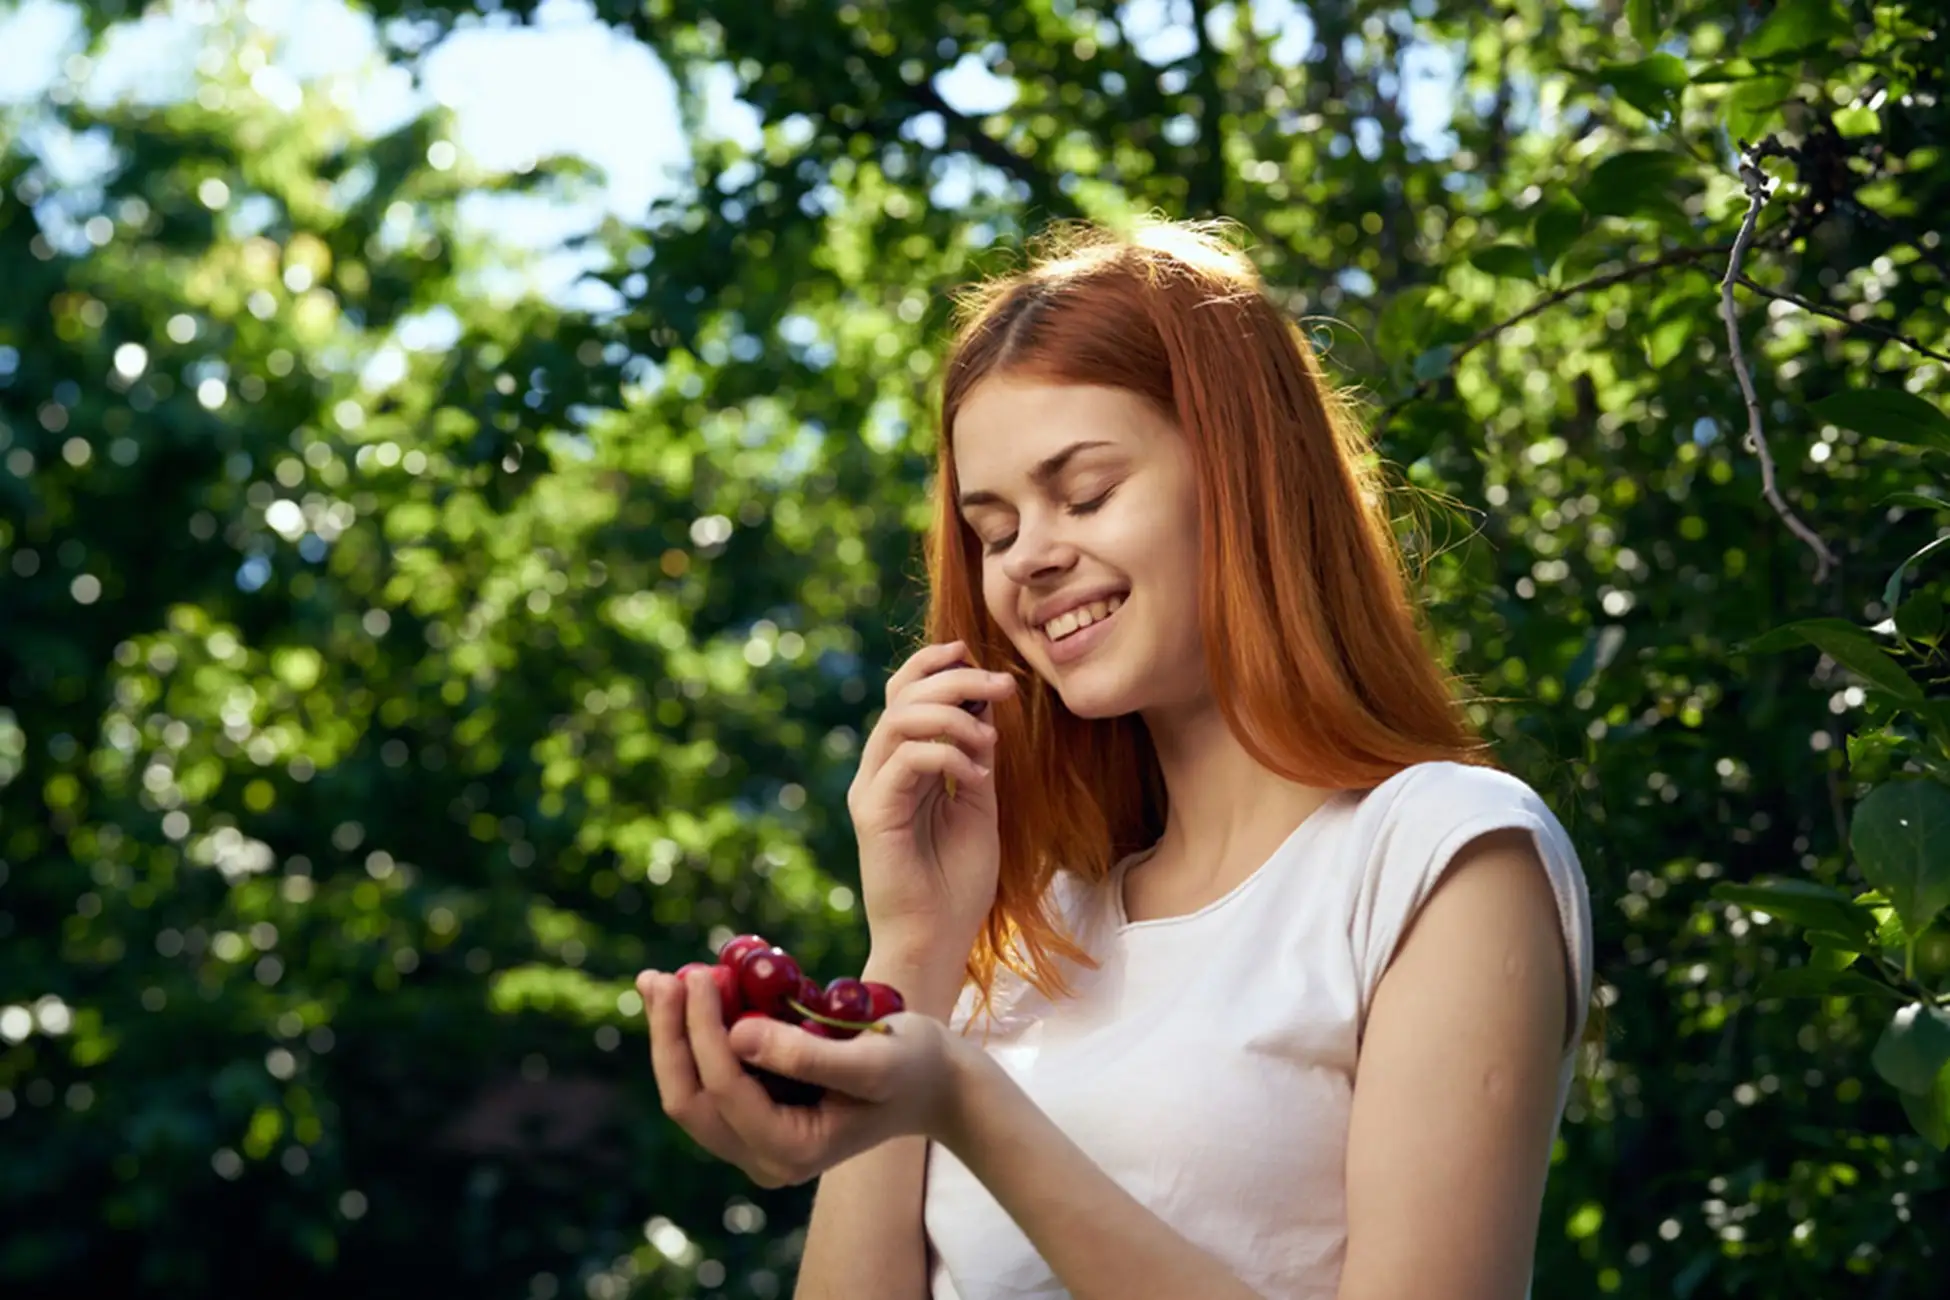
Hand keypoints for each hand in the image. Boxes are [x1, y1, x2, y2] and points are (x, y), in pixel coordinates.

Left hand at [639, 967, 965, 1187]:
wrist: (934, 1083)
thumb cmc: (913, 1065)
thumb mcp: (873, 1059)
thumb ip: (807, 1056)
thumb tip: (735, 1035)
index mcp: (792, 1152)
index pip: (727, 1089)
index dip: (704, 1030)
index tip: (703, 972)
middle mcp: (764, 1159)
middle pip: (691, 1100)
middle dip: (671, 1035)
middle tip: (659, 977)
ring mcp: (756, 1145)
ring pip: (691, 1093)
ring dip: (672, 1036)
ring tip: (657, 981)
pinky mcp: (755, 1120)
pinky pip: (708, 1083)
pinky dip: (691, 1039)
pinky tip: (682, 996)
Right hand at [847, 641, 1016, 965]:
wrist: (937, 940)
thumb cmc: (958, 881)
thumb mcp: (978, 804)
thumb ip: (976, 756)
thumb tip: (985, 705)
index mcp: (901, 765)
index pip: (906, 693)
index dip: (936, 664)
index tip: (982, 660)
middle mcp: (879, 771)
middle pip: (902, 694)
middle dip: (956, 679)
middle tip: (1003, 686)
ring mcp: (872, 790)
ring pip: (900, 719)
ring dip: (954, 715)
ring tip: (990, 739)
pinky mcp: (873, 813)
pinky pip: (906, 759)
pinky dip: (949, 755)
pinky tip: (977, 777)